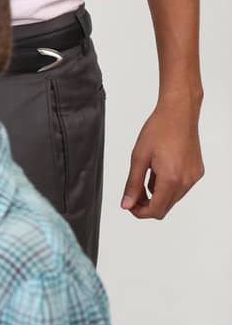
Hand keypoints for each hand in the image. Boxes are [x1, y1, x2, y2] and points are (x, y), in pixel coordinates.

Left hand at [121, 95, 203, 218]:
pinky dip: (168, 185)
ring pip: (173, 198)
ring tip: (146, 175)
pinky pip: (181, 187)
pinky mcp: (197, 171)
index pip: (155, 210)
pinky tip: (159, 170)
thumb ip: (132, 184)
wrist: (179, 112)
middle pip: (165, 207)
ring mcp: (193, 177)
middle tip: (134, 192)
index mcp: (171, 179)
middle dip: (147, 204)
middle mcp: (186, 181)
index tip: (129, 205)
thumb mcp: (139, 157)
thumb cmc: (160, 129)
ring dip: (157, 194)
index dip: (139, 212)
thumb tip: (127, 203)